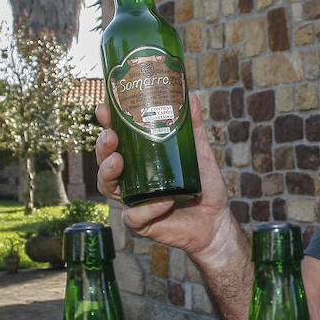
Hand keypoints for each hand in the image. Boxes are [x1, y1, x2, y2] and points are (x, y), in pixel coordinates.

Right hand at [94, 94, 236, 258]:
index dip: (107, 124)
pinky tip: (163, 202)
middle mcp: (131, 178)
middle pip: (105, 160)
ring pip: (107, 186)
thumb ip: (194, 128)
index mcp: (140, 160)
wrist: (216, 220)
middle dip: (102, 146)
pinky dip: (147, 209)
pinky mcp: (141, 223)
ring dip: (108, 172)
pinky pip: (135, 216)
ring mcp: (133, 200)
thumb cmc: (204, 186)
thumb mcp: (200, 153)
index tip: (104, 109)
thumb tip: (192, 97)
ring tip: (118, 160)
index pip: (117, 139)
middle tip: (111, 135)